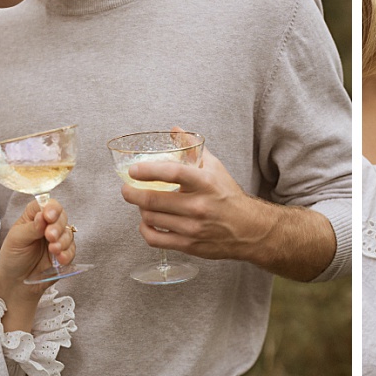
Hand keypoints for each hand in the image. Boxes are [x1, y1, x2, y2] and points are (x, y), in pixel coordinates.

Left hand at [0, 198, 75, 292]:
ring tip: (53, 250)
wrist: (17, 282)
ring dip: (63, 241)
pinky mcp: (64, 253)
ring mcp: (57, 240)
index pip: (47, 205)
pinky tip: (59, 259)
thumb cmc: (13, 257)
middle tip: (50, 236)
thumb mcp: (16, 239)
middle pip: (62, 217)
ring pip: (69, 234)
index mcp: (34, 217)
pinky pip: (72, 250)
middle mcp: (47, 226)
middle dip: (58, 226)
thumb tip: (43, 215)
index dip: (51, 208)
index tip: (48, 217)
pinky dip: (67, 254)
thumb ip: (31, 227)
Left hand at [119, 150, 272, 262]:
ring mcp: (193, 228)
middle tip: (126, 189)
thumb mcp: (215, 168)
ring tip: (141, 204)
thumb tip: (174, 130)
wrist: (249, 229)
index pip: (173, 173)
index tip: (133, 170)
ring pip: (151, 219)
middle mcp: (199, 206)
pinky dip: (144, 230)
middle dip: (132, 193)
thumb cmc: (228, 196)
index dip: (148, 171)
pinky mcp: (189, 245)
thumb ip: (193, 148)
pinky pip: (155, 239)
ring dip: (140, 210)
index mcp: (205, 183)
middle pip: (153, 200)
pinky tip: (146, 223)